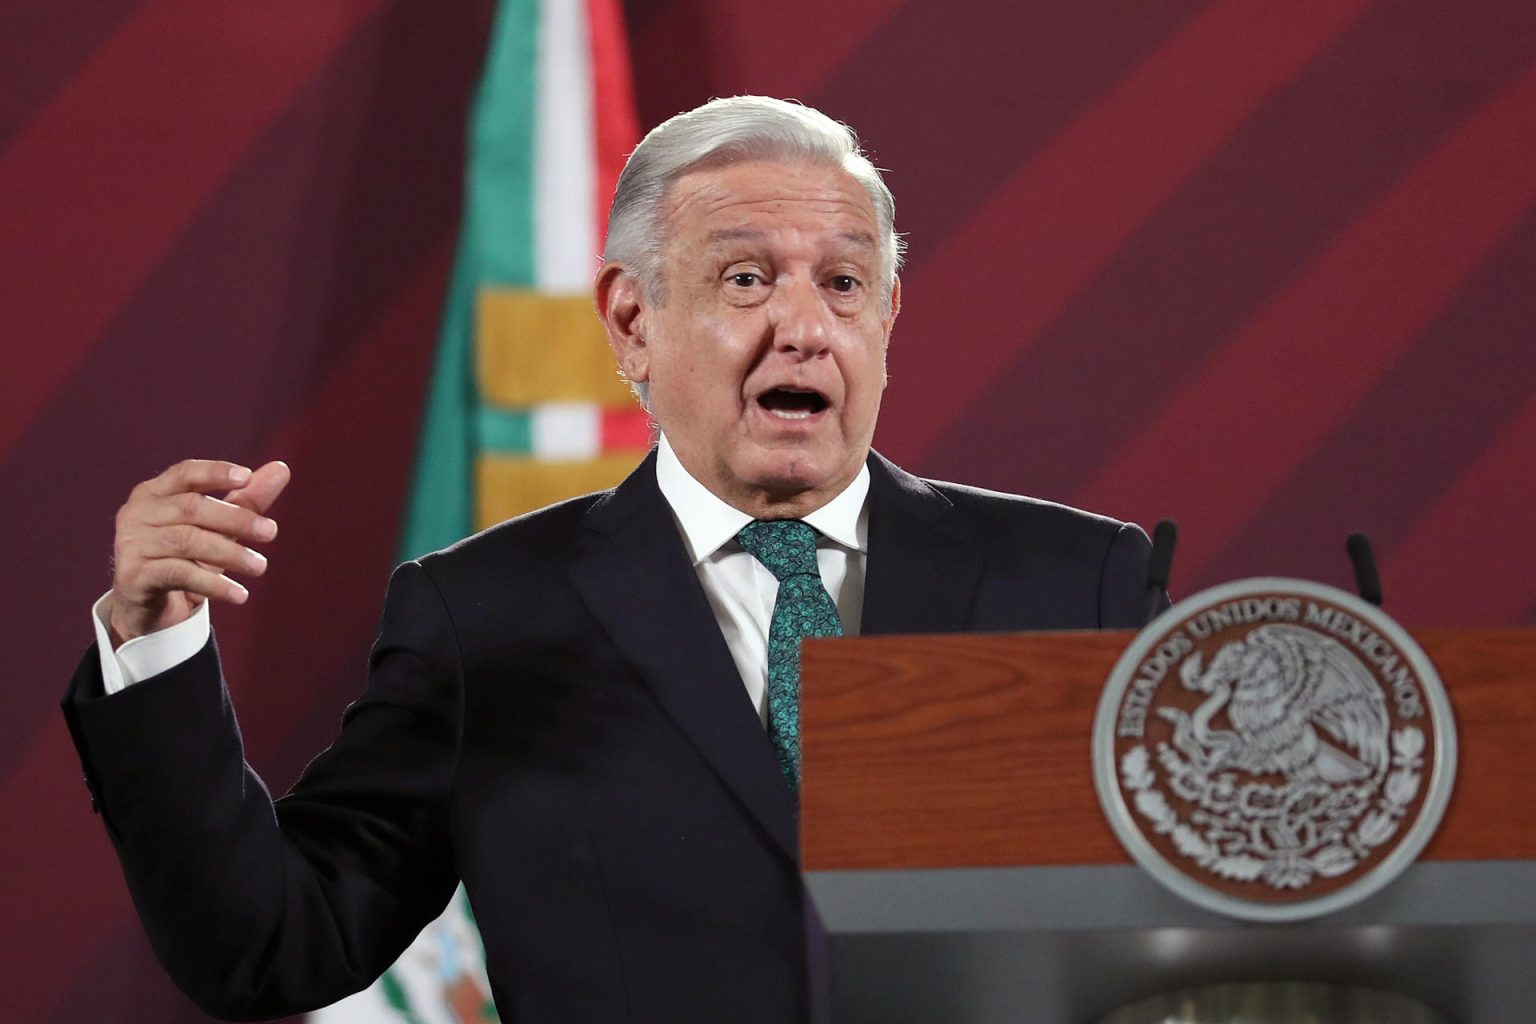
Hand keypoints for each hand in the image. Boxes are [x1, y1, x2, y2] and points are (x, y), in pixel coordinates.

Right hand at [106, 460, 291, 645]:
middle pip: (191, 508)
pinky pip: (179, 575)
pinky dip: (214, 584)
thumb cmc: (185, 556)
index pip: (184, 473)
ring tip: (260, 566)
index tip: (246, 477)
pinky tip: (240, 594)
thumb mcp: (217, 528)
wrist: (149, 606)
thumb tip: (282, 468)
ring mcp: (131, 544)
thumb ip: (246, 500)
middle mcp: (137, 513)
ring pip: (187, 541)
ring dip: (230, 553)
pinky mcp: (133, 576)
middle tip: (270, 532)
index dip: (214, 472)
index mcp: (154, 493)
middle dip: (235, 518)